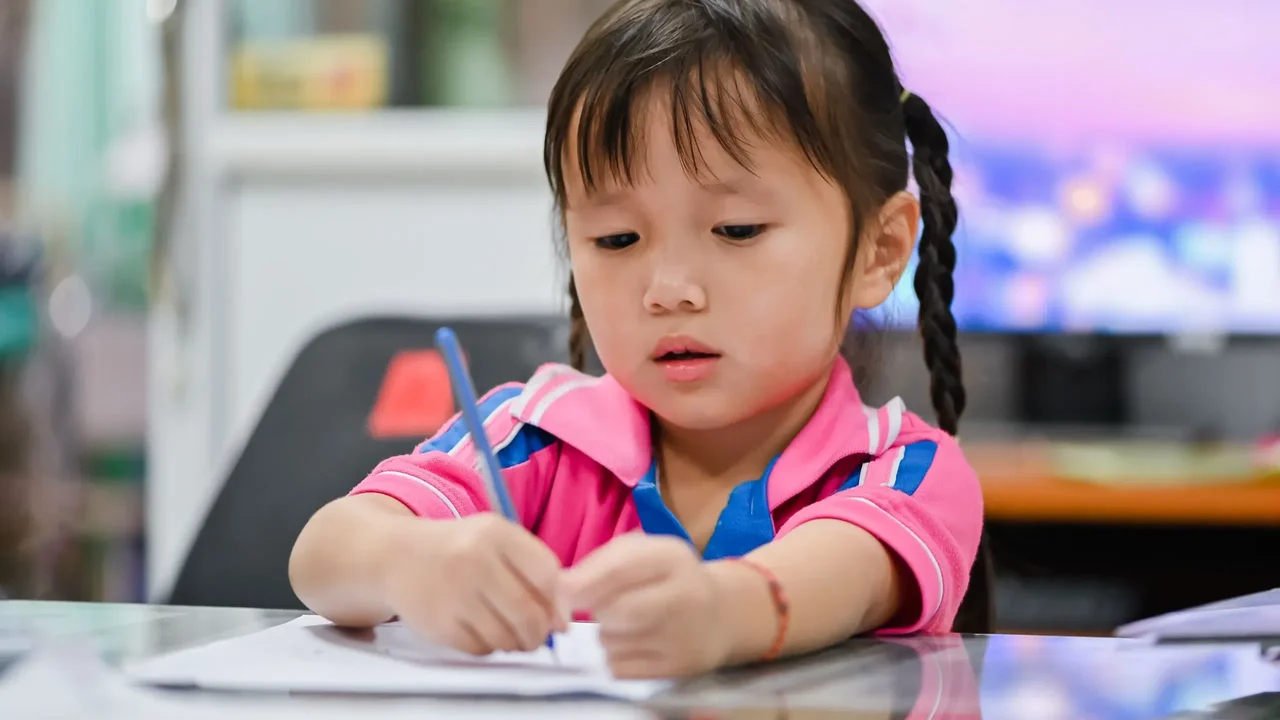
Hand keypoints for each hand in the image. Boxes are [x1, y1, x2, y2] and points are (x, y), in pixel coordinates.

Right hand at [382, 514, 565, 654]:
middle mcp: (474, 560)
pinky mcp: (438, 624)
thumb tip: (562, 618)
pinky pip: (481, 649)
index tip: (557, 612)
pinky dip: (489, 647)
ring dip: (516, 643)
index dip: (558, 601)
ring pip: (507, 637)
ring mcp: (454, 594)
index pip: (547, 574)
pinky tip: (482, 631)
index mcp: (495, 533)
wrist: (396, 557)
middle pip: (529, 613)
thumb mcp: (496, 540)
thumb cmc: (458, 550)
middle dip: (540, 632)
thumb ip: (533, 568)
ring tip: (510, 632)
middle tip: (537, 635)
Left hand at [558, 534, 732, 677]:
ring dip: (607, 634)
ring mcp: (684, 635)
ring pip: (611, 642)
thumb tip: (557, 591)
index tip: (561, 596)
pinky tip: (636, 644)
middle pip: (613, 612)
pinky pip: (619, 668)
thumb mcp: (640, 554)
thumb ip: (598, 565)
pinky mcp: (678, 668)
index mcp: (672, 556)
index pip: (617, 571)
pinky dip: (616, 657)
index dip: (580, 585)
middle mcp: (684, 594)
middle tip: (604, 607)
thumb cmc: (666, 577)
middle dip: (597, 611)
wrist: (721, 614)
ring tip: (628, 624)